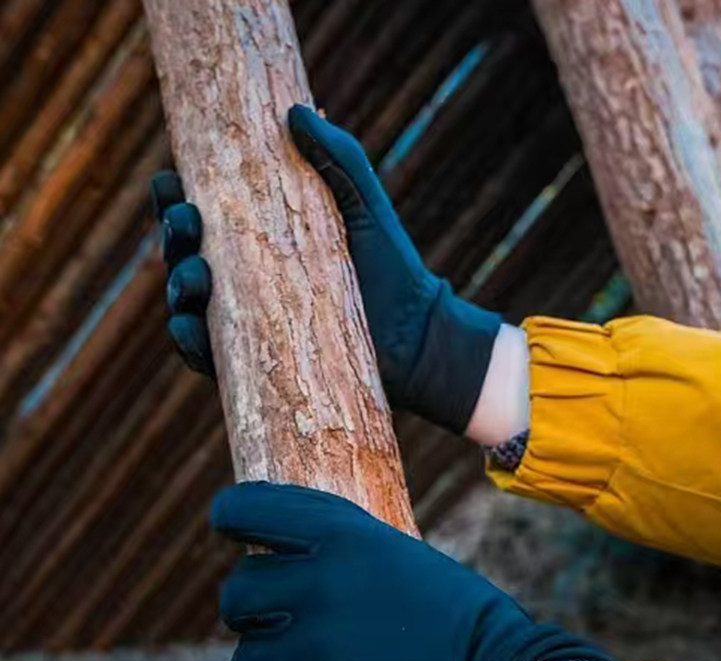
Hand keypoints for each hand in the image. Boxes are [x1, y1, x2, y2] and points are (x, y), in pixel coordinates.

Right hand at [151, 106, 502, 433]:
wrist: (414, 332)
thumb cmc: (390, 264)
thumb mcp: (364, 203)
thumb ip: (338, 157)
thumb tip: (295, 111)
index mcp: (256, 229)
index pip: (199, 206)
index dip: (174, 193)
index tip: (176, 183)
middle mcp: (241, 271)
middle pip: (183, 247)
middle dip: (174, 232)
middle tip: (189, 226)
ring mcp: (243, 315)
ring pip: (185, 298)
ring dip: (177, 283)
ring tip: (196, 278)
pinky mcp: (253, 357)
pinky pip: (203, 351)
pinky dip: (188, 339)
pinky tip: (191, 327)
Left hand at [212, 482, 610, 660]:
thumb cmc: (470, 627)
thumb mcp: (408, 565)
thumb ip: (346, 560)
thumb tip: (292, 572)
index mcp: (341, 538)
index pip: (248, 509)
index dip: (233, 516)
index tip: (229, 527)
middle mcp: (313, 588)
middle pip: (237, 597)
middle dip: (258, 616)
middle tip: (292, 633)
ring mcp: (306, 657)